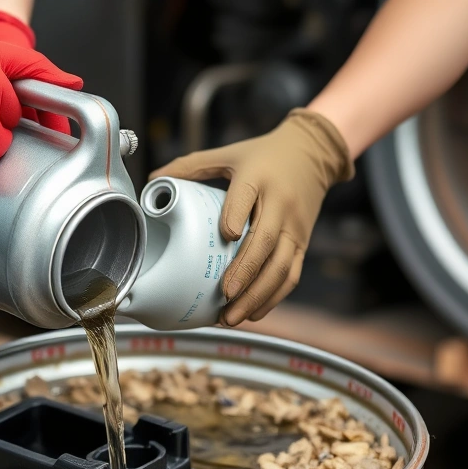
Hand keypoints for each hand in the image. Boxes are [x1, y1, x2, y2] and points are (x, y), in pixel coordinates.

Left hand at [150, 109, 353, 325]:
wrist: (313, 152)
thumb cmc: (264, 155)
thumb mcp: (229, 154)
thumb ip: (192, 166)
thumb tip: (154, 179)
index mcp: (257, 178)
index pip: (246, 196)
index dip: (236, 215)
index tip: (226, 235)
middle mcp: (280, 204)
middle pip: (265, 242)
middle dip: (245, 272)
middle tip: (224, 295)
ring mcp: (294, 227)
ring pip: (280, 266)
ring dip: (257, 295)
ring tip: (232, 316)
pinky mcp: (302, 243)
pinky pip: (291, 275)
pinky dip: (273, 297)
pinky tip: (253, 313)